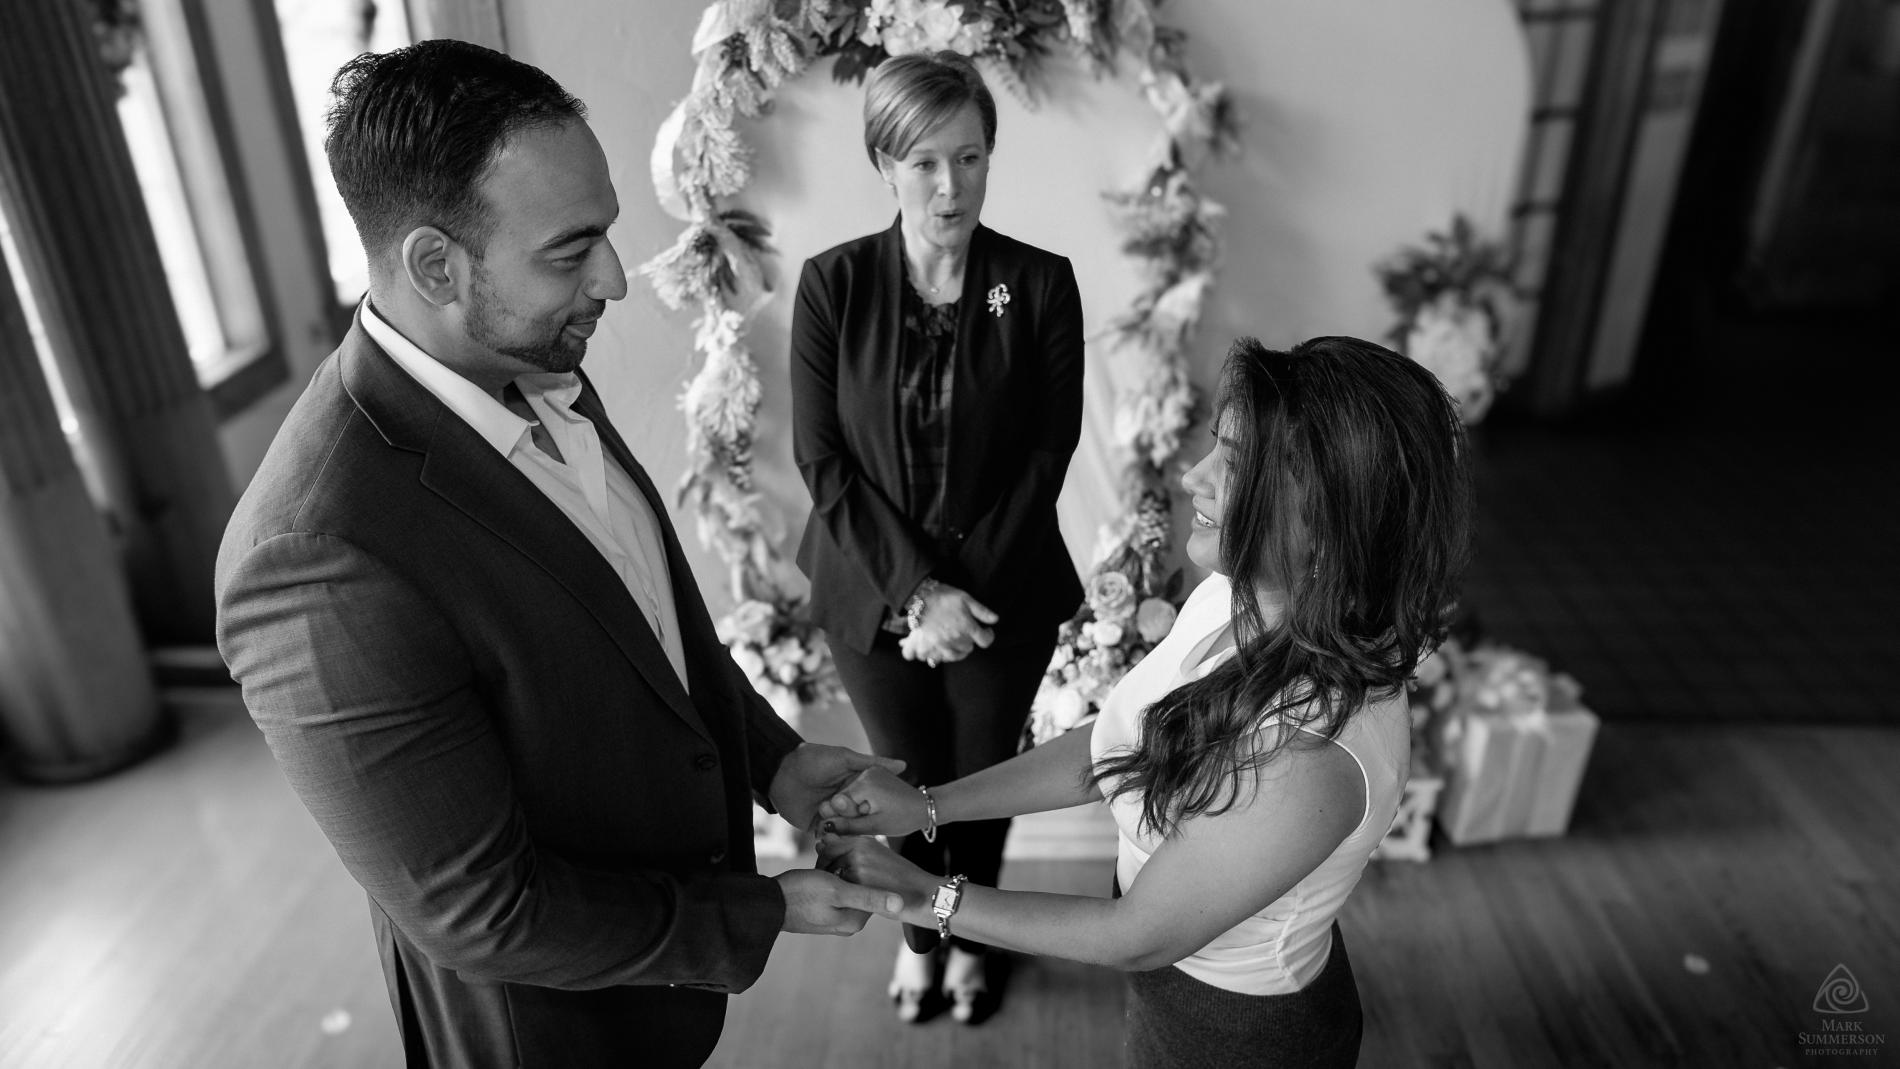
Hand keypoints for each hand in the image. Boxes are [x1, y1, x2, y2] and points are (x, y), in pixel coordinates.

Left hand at [768, 744, 905, 834]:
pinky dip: (831, 837)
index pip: (870, 802)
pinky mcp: (816, 825)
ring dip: (843, 829)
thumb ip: (872, 763)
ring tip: (837, 825)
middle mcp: (845, 802)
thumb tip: (904, 765)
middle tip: (845, 814)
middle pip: (859, 818)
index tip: (871, 809)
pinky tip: (830, 836)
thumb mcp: (845, 758)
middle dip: (856, 820)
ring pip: (845, 829)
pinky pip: (829, 835)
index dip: (872, 807)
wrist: (779, 772)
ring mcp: (831, 815)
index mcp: (854, 786)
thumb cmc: (812, 760)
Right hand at [774, 868, 903, 934]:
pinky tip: (813, 872)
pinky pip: (832, 890)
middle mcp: (847, 923)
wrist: (767, 904)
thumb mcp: (837, 890)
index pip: (870, 885)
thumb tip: (901, 904)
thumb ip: (869, 896)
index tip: (838, 861)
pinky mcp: (821, 912)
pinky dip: (825, 877)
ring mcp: (834, 918)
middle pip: (858, 885)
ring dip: (834, 871)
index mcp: (855, 920)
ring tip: (818, 866)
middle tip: (826, 861)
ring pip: (844, 885)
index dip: (856, 866)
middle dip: (845, 868)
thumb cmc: (800, 894)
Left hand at [815, 836, 933, 926]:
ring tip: (839, 891)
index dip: (825, 856)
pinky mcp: (858, 884)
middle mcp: (858, 849)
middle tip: (831, 882)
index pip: (829, 844)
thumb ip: (857, 851)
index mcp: (863, 841)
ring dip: (829, 882)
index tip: (828, 867)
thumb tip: (827, 844)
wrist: (922, 895)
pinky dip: (838, 894)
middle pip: (826, 857)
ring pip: (829, 873)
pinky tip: (847, 900)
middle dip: (824, 869)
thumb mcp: (880, 855)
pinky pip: (837, 888)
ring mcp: (857, 866)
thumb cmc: (901, 878)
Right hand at [817, 765, 927, 836]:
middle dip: (851, 811)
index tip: (865, 821)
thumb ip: (848, 826)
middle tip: (871, 818)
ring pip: (849, 793)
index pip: (839, 804)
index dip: (847, 817)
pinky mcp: (874, 772)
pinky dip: (862, 799)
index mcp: (865, 783)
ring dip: (856, 806)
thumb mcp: (875, 826)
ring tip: (874, 813)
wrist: (924, 807)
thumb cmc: (903, 819)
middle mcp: (866, 772)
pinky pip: (858, 788)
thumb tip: (825, 827)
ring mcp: (871, 770)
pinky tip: (874, 807)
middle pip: (843, 796)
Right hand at [903, 584, 997, 665]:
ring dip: (955, 651)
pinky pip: (932, 659)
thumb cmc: (944, 596)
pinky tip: (936, 649)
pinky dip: (935, 656)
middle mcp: (955, 640)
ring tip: (953, 642)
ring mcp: (940, 646)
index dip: (988, 635)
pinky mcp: (926, 647)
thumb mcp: (966, 599)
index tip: (986, 630)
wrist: (920, 595)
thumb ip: (982, 611)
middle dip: (969, 641)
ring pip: (953, 657)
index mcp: (967, 628)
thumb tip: (995, 619)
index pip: (985, 641)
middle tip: (965, 633)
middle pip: (968, 649)